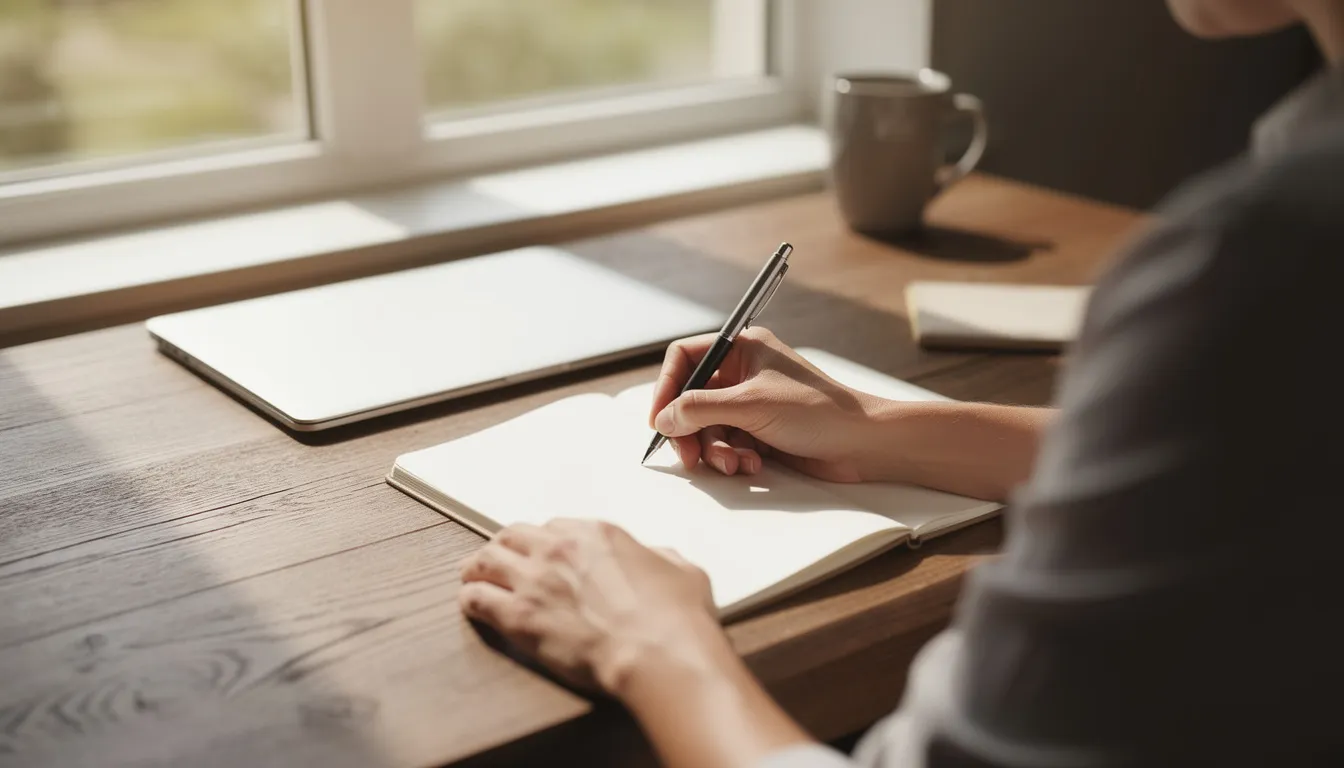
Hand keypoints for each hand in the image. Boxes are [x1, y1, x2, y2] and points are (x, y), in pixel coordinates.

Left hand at [459, 519, 731, 695]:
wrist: (659, 653)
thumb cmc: (676, 618)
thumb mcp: (681, 569)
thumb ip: (659, 557)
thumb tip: (655, 560)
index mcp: (598, 533)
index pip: (555, 526)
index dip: (547, 541)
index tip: (545, 553)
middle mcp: (559, 548)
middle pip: (513, 535)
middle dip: (506, 547)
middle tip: (501, 560)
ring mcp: (534, 580)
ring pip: (484, 560)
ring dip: (478, 568)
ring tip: (474, 578)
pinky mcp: (519, 617)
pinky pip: (476, 599)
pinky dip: (472, 600)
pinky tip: (473, 605)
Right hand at [649, 326, 882, 482]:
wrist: (863, 443)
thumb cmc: (816, 410)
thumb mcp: (750, 405)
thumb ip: (699, 409)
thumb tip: (663, 419)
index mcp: (742, 348)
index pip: (685, 358)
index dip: (666, 387)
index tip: (658, 420)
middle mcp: (744, 372)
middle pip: (691, 399)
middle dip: (689, 431)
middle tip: (689, 458)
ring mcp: (752, 403)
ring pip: (708, 427)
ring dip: (715, 450)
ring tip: (734, 465)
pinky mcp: (761, 431)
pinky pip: (728, 444)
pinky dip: (734, 458)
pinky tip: (753, 465)